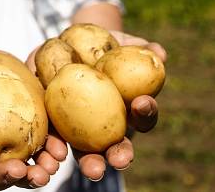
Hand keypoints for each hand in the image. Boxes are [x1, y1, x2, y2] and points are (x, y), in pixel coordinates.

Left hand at [27, 31, 166, 180]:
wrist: (69, 44)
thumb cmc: (107, 45)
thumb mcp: (124, 43)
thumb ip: (141, 48)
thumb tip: (159, 53)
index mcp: (130, 110)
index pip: (143, 116)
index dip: (146, 112)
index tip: (142, 102)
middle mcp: (108, 127)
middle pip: (117, 146)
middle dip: (120, 156)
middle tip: (121, 159)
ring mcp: (81, 131)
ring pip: (87, 153)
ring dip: (91, 164)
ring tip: (93, 171)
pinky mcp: (54, 125)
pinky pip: (55, 140)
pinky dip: (56, 149)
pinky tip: (55, 153)